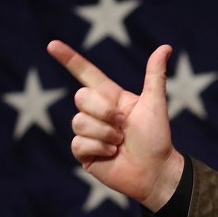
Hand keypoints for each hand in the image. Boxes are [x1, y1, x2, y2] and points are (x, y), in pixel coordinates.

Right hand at [47, 40, 185, 210]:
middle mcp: (97, 113)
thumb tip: (165, 47)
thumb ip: (155, 76)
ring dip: (104, 133)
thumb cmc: (158, 138)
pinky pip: (78, 142)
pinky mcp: (83, 153)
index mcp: (112, 98)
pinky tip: (112, 155)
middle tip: (123, 125)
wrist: (156, 171)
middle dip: (103, 111)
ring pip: (79, 122)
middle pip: (81, 97)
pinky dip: (99, 148)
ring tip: (120, 143)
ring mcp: (89, 133)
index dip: (70, 60)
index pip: (86, 74)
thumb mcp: (155, 104)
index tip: (52, 45)